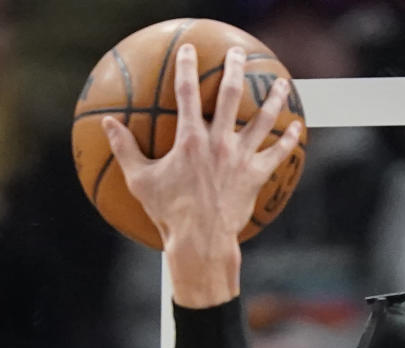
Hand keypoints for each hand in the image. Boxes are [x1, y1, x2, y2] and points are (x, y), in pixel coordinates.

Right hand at [103, 43, 301, 305]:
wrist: (200, 241)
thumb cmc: (169, 214)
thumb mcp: (140, 181)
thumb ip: (125, 150)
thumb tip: (107, 125)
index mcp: (190, 139)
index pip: (187, 92)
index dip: (187, 66)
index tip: (189, 49)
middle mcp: (219, 142)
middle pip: (232, 94)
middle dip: (235, 68)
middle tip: (239, 54)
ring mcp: (240, 158)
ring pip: (262, 119)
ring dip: (273, 98)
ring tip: (280, 83)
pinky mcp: (255, 176)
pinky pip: (278, 154)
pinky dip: (288, 139)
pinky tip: (297, 127)